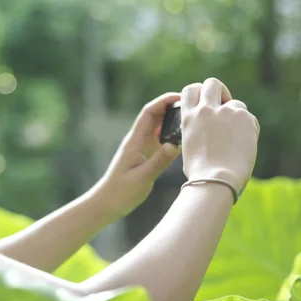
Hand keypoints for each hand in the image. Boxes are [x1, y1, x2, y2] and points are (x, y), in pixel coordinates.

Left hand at [90, 92, 183, 217]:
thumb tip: (176, 144)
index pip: (149, 112)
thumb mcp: (142, 177)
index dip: (164, 101)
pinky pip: (159, 140)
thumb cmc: (121, 192)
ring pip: (158, 127)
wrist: (107, 203)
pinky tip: (184, 139)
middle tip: (193, 105)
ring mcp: (141, 147)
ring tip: (192, 119)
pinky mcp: (144, 156)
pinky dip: (171, 135)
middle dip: (172, 106)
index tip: (182, 97)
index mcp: (135, 141)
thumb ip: (159, 161)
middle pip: (155, 115)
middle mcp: (137, 140)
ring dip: (172, 120)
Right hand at [181, 78, 259, 192]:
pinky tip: (244, 145)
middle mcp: (205, 110)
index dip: (199, 92)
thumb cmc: (201, 171)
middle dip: (220, 92)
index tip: (206, 101)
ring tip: (236, 138)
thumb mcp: (189, 145)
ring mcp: (225, 112)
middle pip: (212, 83)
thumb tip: (207, 129)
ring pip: (236, 104)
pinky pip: (249, 118)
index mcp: (188, 117)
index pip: (190, 90)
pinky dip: (248, 128)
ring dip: (237, 116)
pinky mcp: (244, 118)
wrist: (217, 179)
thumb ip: (197, 129)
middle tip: (225, 106)